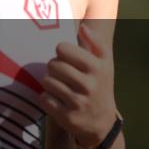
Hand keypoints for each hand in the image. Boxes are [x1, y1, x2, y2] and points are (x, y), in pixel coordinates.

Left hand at [37, 21, 116, 148]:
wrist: (102, 122)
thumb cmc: (100, 84)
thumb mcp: (104, 63)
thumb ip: (95, 42)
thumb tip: (83, 27)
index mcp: (97, 68)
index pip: (63, 49)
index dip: (61, 51)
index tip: (66, 57)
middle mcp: (89, 85)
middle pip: (53, 65)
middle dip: (53, 67)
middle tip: (60, 72)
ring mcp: (78, 102)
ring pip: (47, 81)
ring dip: (49, 82)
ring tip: (59, 85)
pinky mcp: (67, 117)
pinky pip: (44, 99)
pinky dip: (46, 97)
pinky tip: (56, 99)